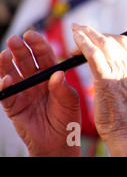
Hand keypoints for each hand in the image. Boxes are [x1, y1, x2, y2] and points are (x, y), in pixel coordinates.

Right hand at [0, 31, 80, 156]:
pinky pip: (7, 95)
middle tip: (15, 39)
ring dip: (7, 63)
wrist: (59, 142)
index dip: (37, 45)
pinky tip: (6, 79)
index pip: (43, 56)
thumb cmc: (68, 118)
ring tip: (5, 54)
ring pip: (12, 73)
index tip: (32, 35)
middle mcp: (35, 81)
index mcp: (51, 75)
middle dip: (20, 49)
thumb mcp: (70, 101)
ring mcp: (23, 92)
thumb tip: (56, 74)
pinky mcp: (14, 106)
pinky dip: (5, 86)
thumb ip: (63, 88)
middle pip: (25, 61)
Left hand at [71, 23, 126, 156]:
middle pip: (113, 40)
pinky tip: (75, 41)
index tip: (95, 37)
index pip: (125, 43)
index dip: (108, 37)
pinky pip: (93, 55)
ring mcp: (122, 71)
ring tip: (75, 31)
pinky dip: (84, 44)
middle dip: (94, 33)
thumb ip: (125, 76)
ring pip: (102, 44)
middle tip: (80, 29)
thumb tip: (112, 67)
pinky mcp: (108, 79)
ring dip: (86, 35)